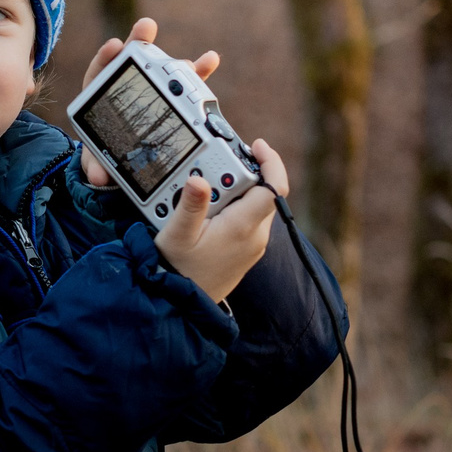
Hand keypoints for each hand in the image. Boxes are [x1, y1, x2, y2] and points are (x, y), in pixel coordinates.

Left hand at [76, 17, 219, 188]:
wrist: (124, 163)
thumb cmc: (106, 155)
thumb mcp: (98, 161)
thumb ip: (96, 166)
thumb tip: (98, 176)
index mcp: (102, 99)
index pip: (101, 73)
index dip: (107, 58)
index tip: (114, 46)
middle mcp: (127, 89)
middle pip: (130, 63)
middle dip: (139, 43)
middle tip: (146, 27)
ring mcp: (151, 92)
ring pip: (160, 72)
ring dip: (173, 63)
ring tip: (184, 60)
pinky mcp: (171, 100)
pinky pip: (185, 85)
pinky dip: (199, 72)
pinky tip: (211, 58)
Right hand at [152, 137, 286, 304]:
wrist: (183, 305)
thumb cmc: (179, 270)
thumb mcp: (177, 234)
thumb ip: (190, 205)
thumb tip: (198, 178)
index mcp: (243, 227)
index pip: (274, 188)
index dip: (271, 162)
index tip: (257, 145)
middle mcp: (256, 236)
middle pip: (262, 192)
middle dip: (238, 173)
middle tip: (208, 170)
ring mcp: (254, 244)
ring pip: (254, 205)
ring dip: (232, 190)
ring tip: (199, 195)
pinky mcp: (247, 249)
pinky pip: (247, 218)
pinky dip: (231, 206)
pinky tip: (205, 212)